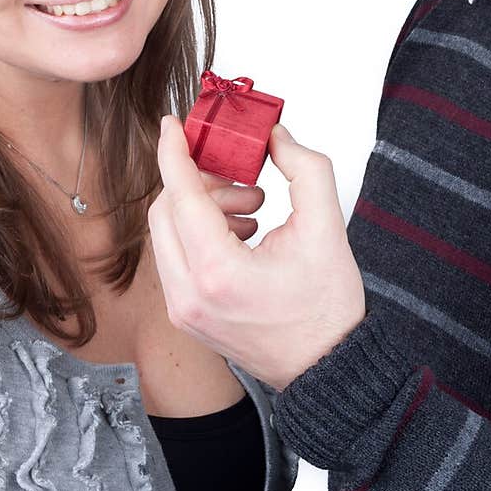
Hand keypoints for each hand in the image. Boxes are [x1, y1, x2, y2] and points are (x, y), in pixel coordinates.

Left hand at [148, 116, 365, 390]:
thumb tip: (274, 136)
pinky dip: (198, 234)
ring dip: (200, 208)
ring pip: (165, 234)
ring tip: (250, 210)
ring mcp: (183, 310)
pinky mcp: (186, 315)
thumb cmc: (326, 308)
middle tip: (238, 177)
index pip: (181, 194)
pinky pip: (174, 257)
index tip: (173, 125)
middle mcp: (189, 295)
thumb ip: (303, 167)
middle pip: (164, 211)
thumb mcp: (326, 225)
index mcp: (218, 273)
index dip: (174, 152)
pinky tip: (240, 233)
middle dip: (198, 181)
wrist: (326, 366)